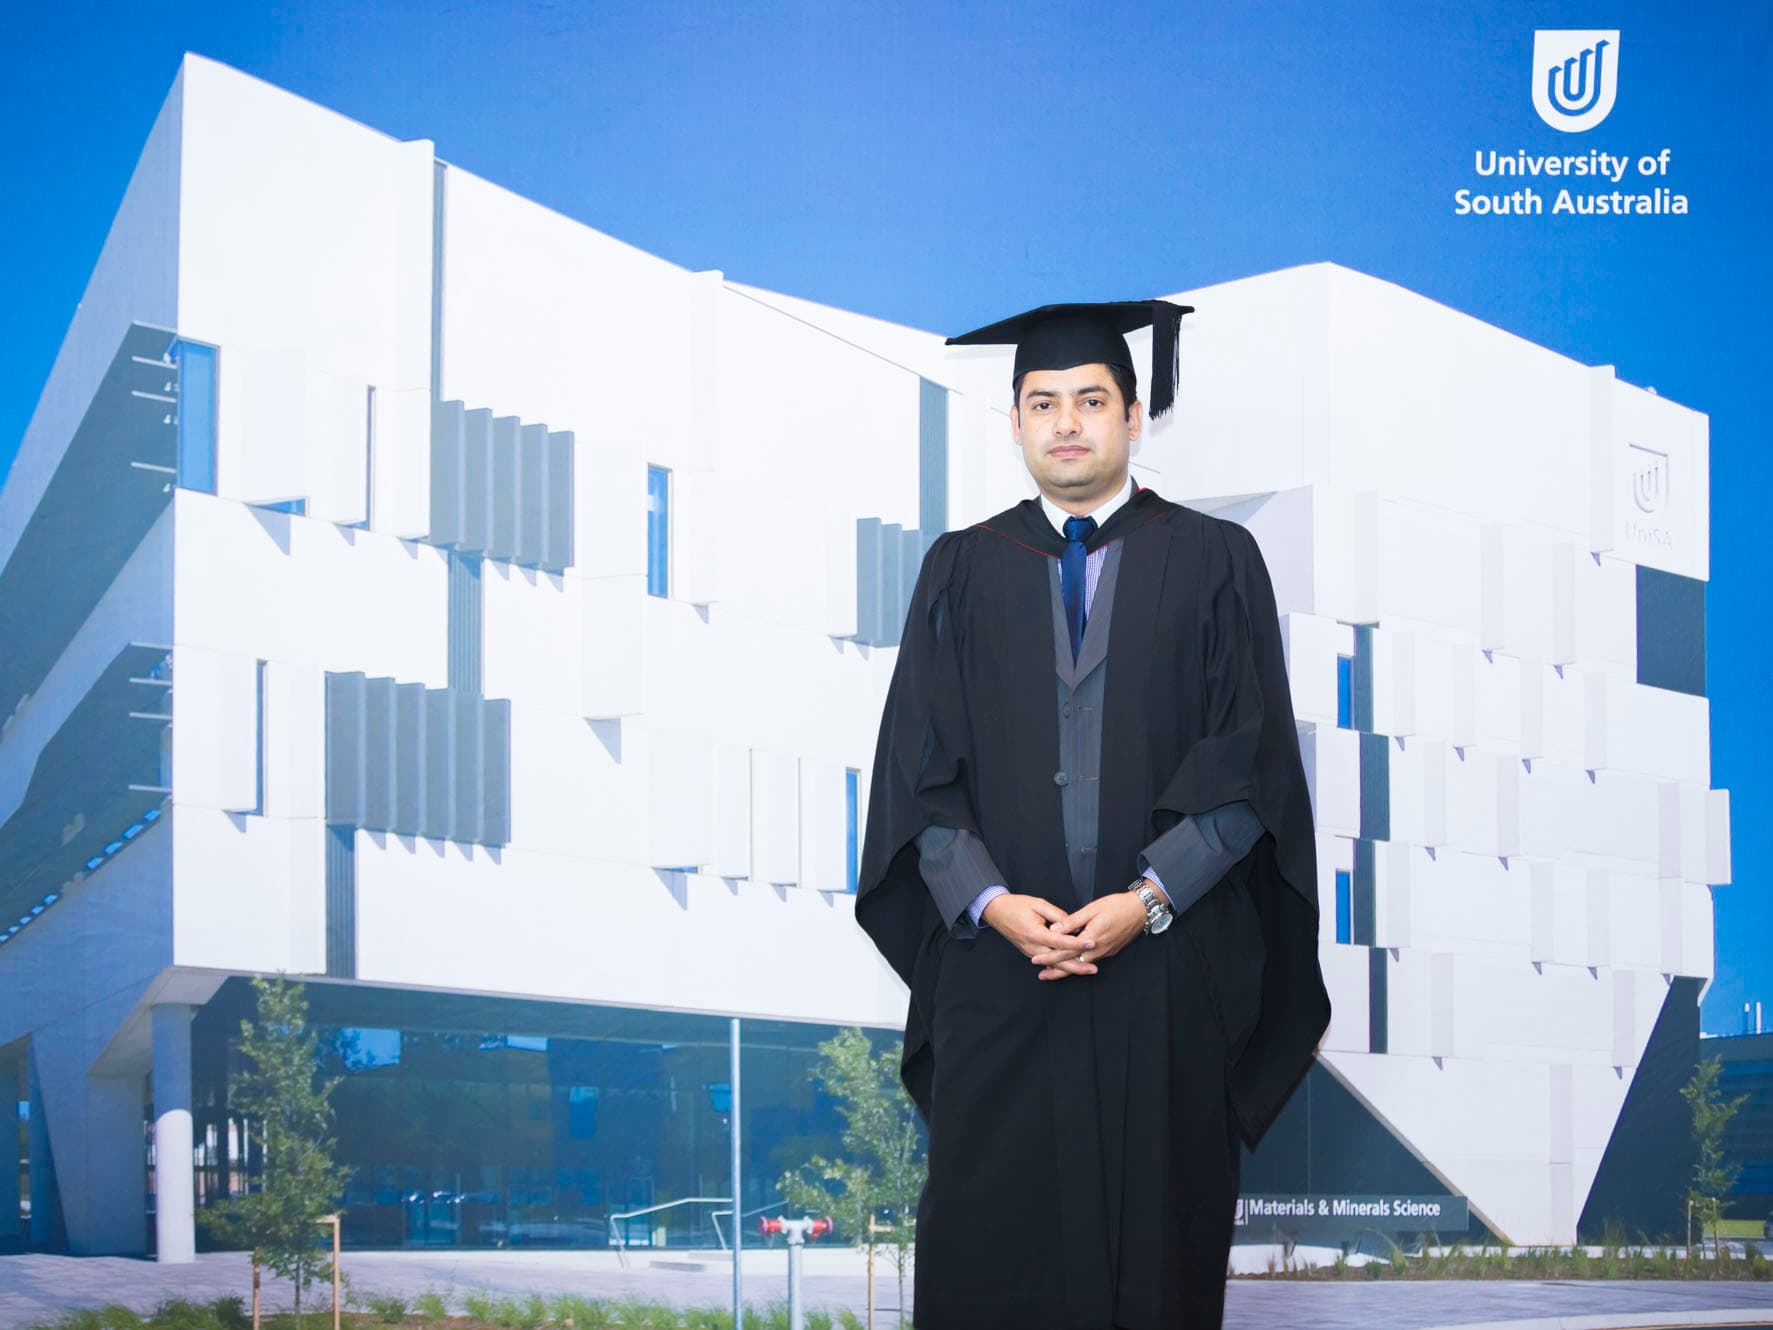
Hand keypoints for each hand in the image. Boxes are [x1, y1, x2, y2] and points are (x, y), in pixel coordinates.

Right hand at [981, 893, 1097, 979]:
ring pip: (1053, 964)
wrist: (996, 911)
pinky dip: (1060, 966)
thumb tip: (1071, 925)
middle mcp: (1032, 947)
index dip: (1077, 943)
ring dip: (1070, 968)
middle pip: (1058, 961)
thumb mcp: (1038, 904)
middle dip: (1077, 966)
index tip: (1091, 943)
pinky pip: (1047, 962)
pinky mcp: (1030, 952)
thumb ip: (1057, 915)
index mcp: (1035, 933)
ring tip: (1087, 969)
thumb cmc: (1016, 905)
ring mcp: (1030, 952)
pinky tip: (1071, 968)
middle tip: (1094, 969)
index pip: (1060, 942)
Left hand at [1050, 892, 1148, 970]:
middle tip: (1041, 975)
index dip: (1050, 957)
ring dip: (1067, 968)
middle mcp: (1099, 949)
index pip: (1066, 951)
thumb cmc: (1117, 906)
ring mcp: (1105, 952)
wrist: (1140, 911)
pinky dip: (1079, 963)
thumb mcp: (1092, 909)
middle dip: (1056, 970)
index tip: (1036, 960)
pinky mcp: (1110, 951)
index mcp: (1092, 938)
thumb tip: (1056, 929)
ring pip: (1082, 964)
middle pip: (1073, 963)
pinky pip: (1091, 960)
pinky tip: (1072, 962)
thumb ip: (1073, 921)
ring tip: (1052, 972)